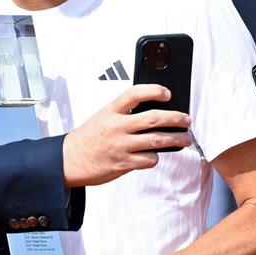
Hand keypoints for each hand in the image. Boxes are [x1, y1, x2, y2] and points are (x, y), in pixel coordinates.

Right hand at [62, 84, 191, 186]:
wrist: (69, 160)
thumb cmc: (89, 137)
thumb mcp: (102, 117)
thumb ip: (124, 114)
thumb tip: (154, 114)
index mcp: (110, 111)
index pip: (135, 94)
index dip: (154, 90)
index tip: (167, 93)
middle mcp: (116, 127)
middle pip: (154, 118)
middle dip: (176, 118)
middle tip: (186, 119)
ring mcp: (120, 146)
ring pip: (157, 140)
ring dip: (176, 139)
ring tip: (185, 139)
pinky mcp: (123, 164)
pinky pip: (149, 159)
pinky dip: (156, 157)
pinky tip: (155, 155)